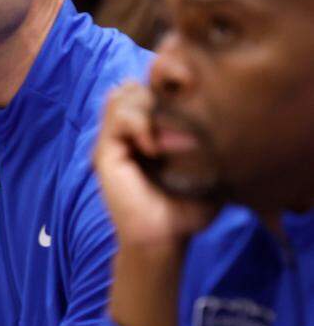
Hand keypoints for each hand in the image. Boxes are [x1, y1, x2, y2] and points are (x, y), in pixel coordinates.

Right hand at [96, 83, 217, 325]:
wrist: (163, 239)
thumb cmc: (186, 209)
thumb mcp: (204, 168)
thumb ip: (206, 141)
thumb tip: (220, 114)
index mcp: (145, 133)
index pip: (146, 88)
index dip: (164, 87)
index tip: (190, 103)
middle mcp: (124, 134)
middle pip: (132, 86)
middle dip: (155, 94)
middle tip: (178, 123)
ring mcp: (112, 141)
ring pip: (121, 95)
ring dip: (147, 108)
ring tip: (165, 138)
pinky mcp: (105, 153)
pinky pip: (118, 119)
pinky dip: (139, 125)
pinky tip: (154, 148)